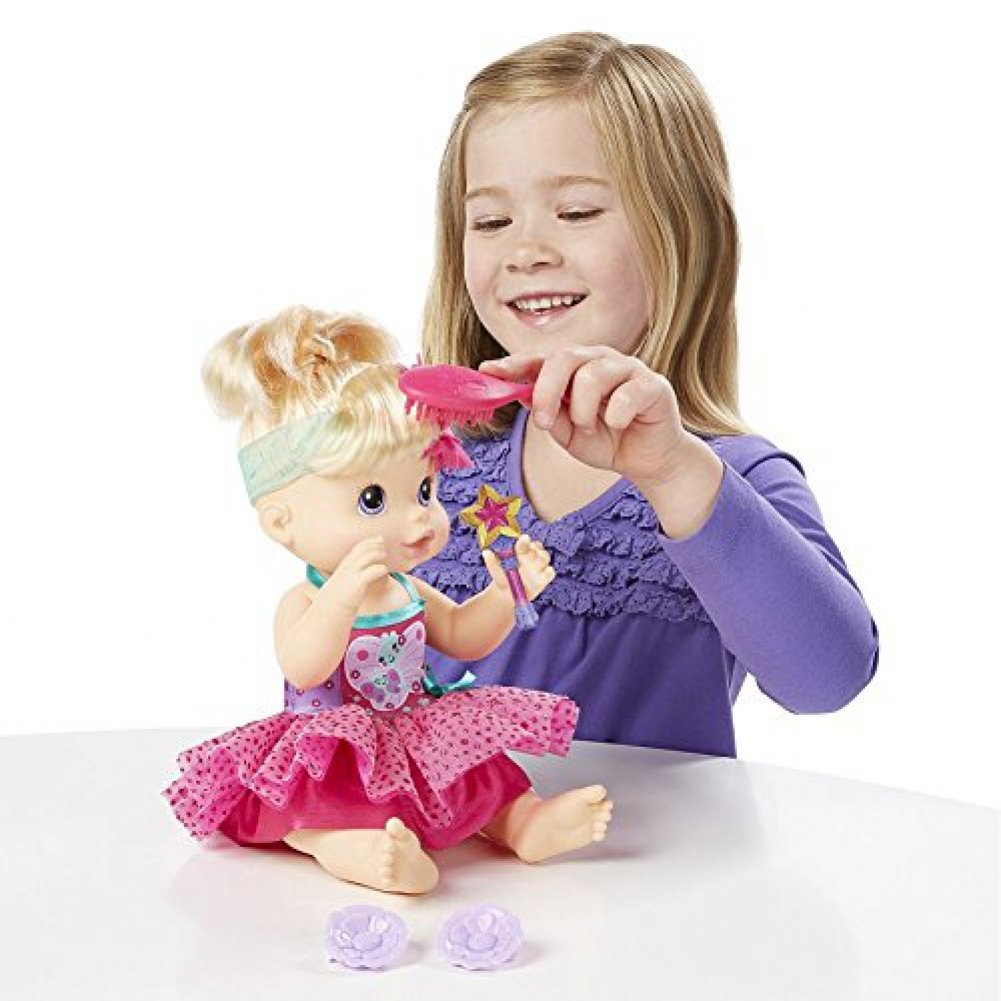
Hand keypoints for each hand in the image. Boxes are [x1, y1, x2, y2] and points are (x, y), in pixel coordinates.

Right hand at [322, 536, 387, 611]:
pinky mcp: (358, 582)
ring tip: (384, 557)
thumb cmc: (339, 597)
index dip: (370, 541)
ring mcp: (353, 573)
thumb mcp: (343, 582)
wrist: (331, 609)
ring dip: (379, 554)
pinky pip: (373, 570)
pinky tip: (384, 571)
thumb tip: (361, 575)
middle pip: (364, 548)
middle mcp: (348, 566)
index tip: (379, 539)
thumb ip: (351, 574)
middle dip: (376, 544)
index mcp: (345, 565)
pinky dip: (381, 568)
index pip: (359, 547)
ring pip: (369, 556)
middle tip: (384, 545)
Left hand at [480, 346, 691, 487]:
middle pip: (564, 357)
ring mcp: (628, 369)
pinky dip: (616, 415)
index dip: (514, 364)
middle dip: (546, 390)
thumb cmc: (605, 440)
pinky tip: (618, 425)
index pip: (541, 358)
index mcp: (575, 368)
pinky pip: (628, 393)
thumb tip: (517, 393)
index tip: (489, 371)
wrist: (646, 461)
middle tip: (544, 422)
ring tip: (589, 428)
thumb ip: (545, 411)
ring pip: (593, 374)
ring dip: (583, 410)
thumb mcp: (565, 431)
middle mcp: (600, 360)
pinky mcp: (654, 385)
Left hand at [482, 534, 554, 602]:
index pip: (525, 542)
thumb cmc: (502, 578)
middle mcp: (531, 556)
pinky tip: (545, 572)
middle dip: (535, 549)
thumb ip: (491, 562)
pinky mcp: (544, 578)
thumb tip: (486, 552)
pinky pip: (550, 573)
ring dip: (542, 557)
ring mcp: (538, 567)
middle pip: (538, 548)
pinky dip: (549, 571)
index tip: (524, 539)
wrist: (507, 594)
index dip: (525, 541)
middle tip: (530, 551)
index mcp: (520, 551)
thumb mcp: (495, 570)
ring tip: (536, 563)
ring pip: (545, 557)